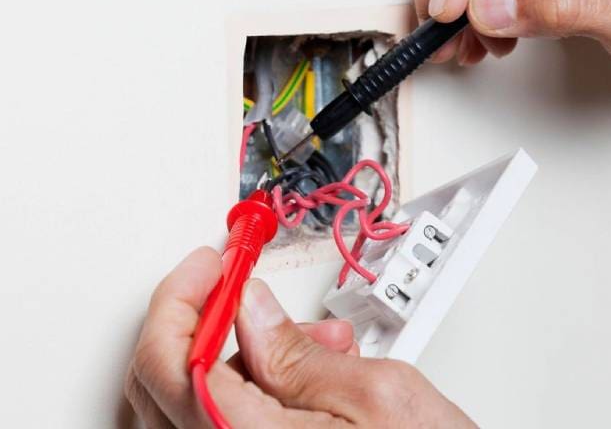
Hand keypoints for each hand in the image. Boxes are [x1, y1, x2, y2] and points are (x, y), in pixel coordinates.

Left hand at [125, 247, 476, 427]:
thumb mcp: (379, 397)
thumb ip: (299, 352)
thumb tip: (249, 308)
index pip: (170, 365)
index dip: (180, 300)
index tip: (208, 265)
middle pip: (162, 383)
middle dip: (203, 317)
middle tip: (233, 283)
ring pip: (187, 402)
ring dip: (236, 353)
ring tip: (309, 338)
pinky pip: (217, 423)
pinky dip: (249, 385)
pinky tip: (302, 371)